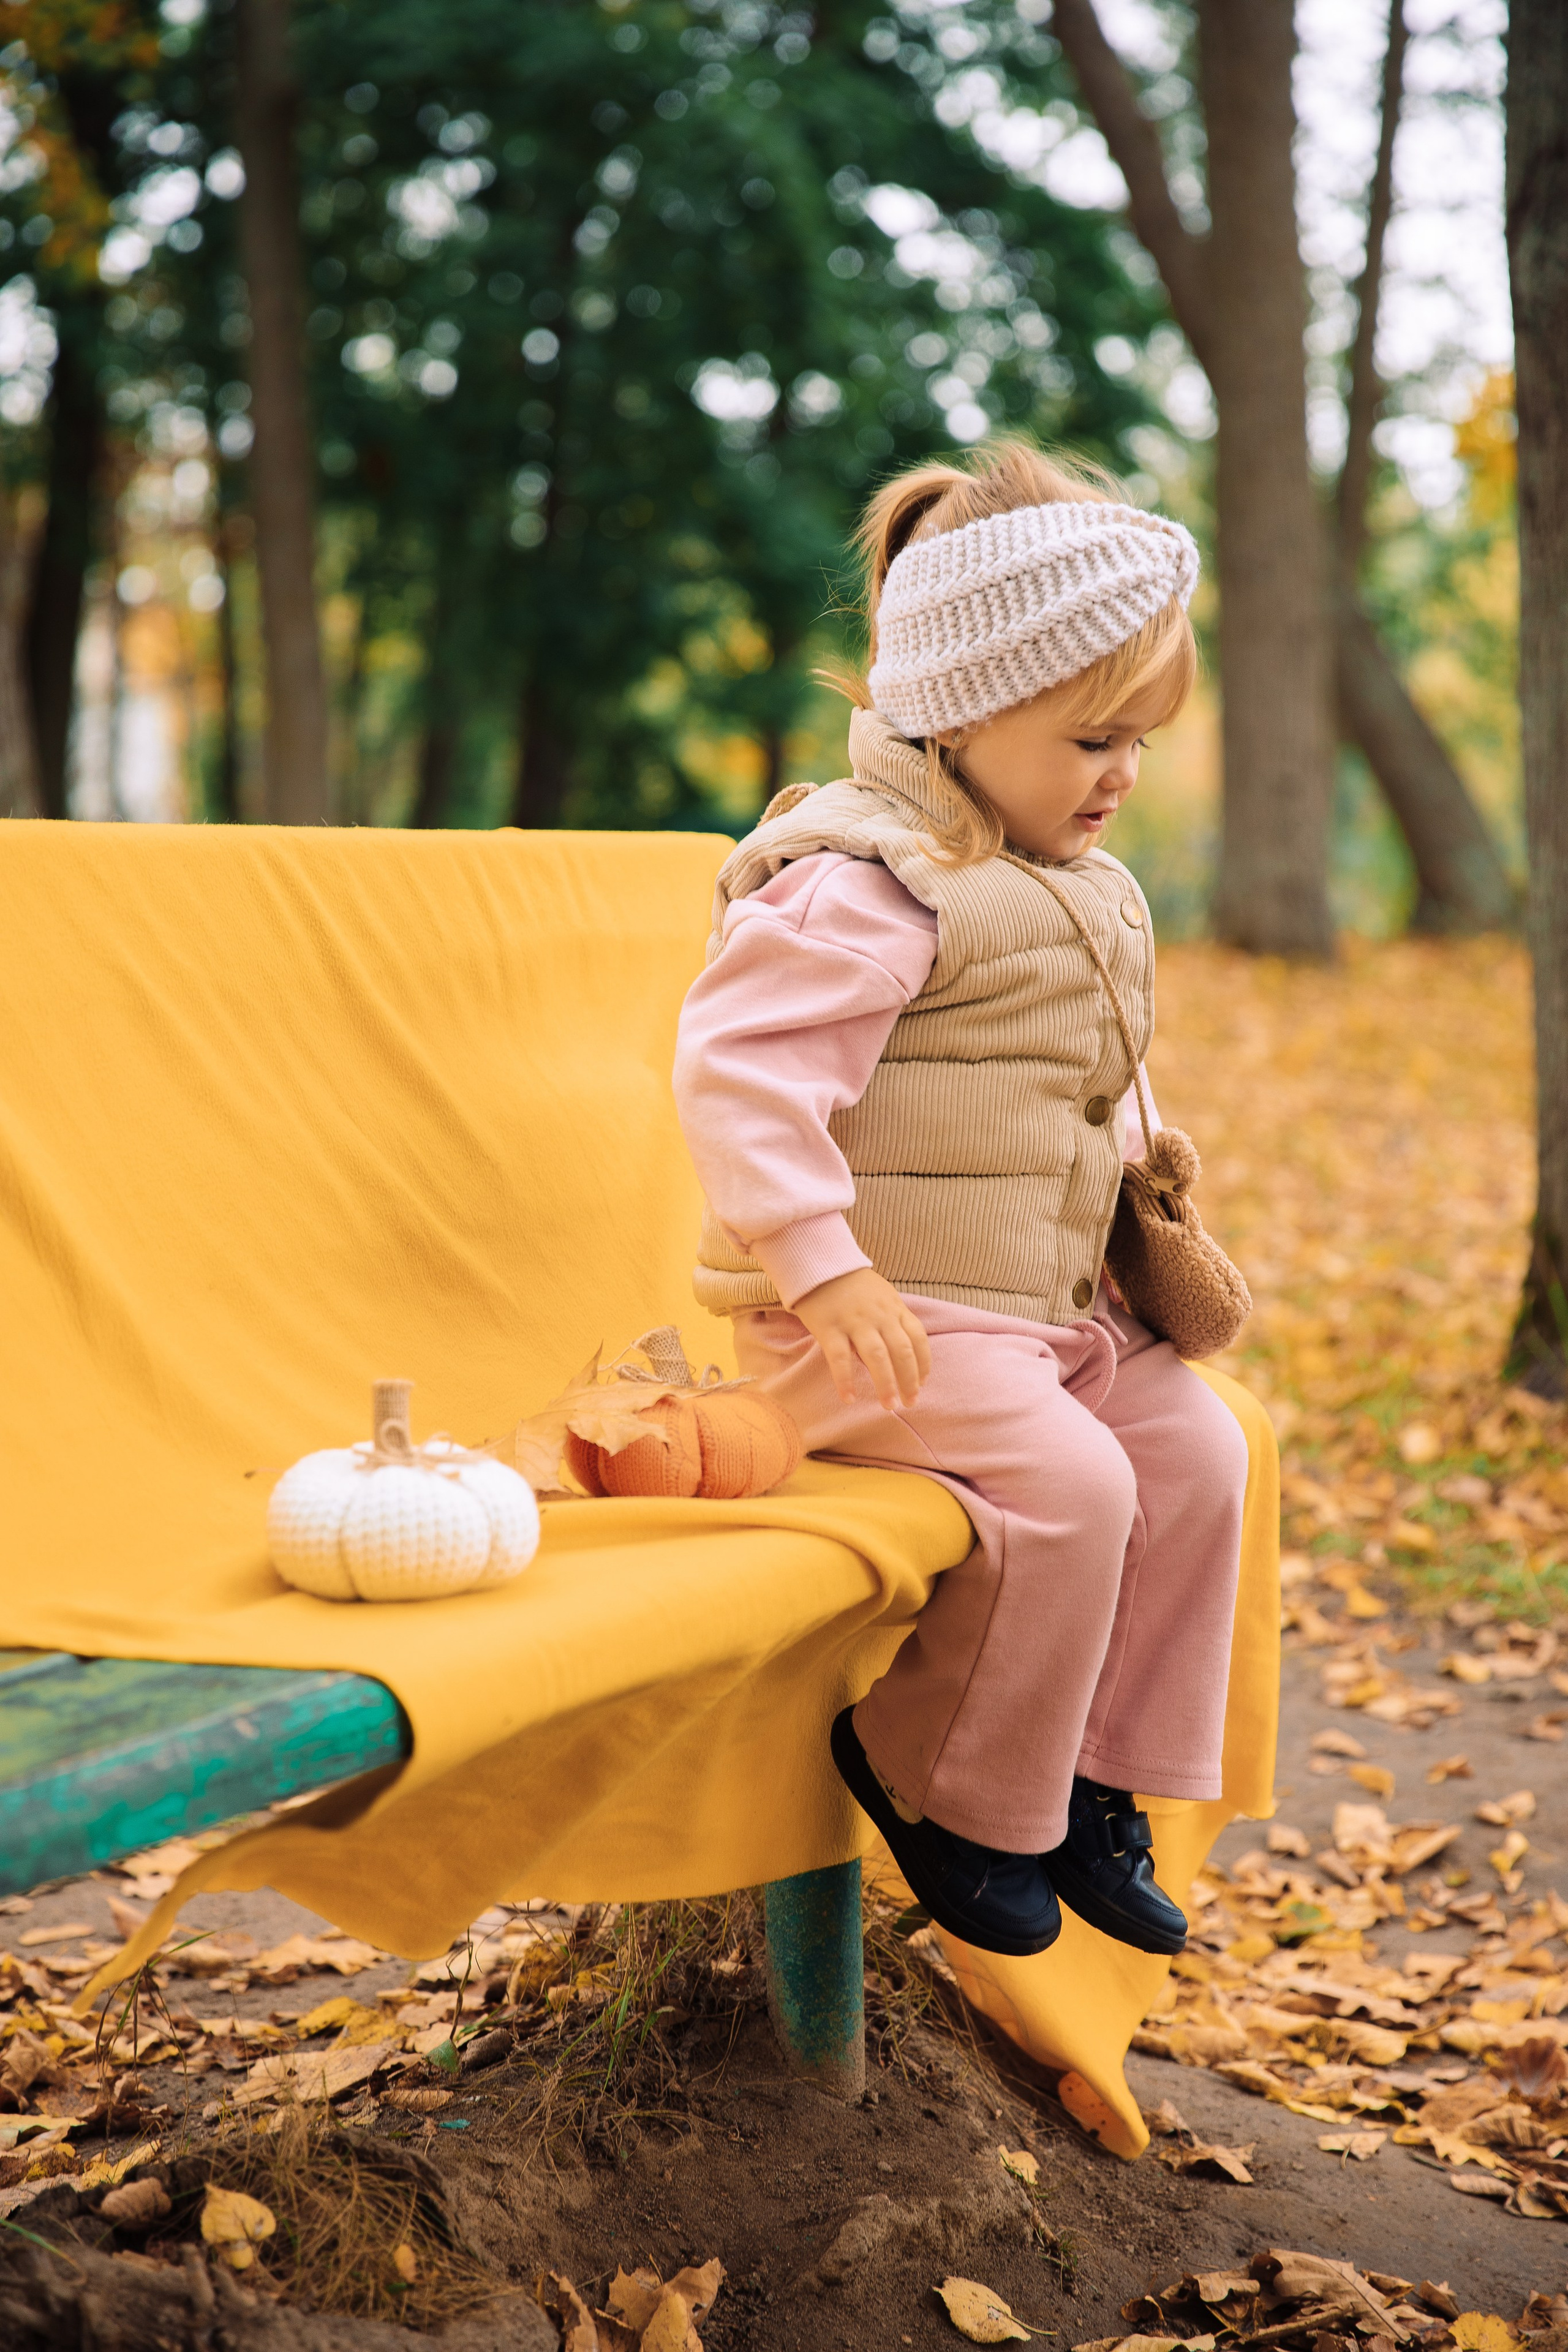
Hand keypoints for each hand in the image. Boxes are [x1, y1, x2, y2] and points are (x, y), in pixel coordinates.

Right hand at [791, 1268, 931, 1408]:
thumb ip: (891, 1321)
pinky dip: (845, 1380)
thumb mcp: (881, 1295)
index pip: (918, 1338)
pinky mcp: (829, 1327)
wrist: (819, 1262)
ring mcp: (855, 1321)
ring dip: (886, 1384)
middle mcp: (879, 1315)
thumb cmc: (852, 1284)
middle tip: (910, 1403)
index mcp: (894, 1307)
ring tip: (889, 1406)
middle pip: (902, 1352)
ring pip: (877, 1357)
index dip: (924, 1363)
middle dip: (909, 1380)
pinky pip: (839, 1359)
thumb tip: (895, 1358)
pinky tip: (849, 1399)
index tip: (923, 1383)